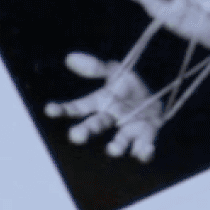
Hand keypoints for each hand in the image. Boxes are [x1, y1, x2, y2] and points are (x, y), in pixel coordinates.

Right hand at [46, 51, 166, 158]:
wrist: (160, 92)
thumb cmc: (131, 85)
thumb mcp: (116, 71)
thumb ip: (96, 67)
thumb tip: (70, 58)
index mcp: (101, 103)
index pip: (78, 107)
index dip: (63, 109)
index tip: (49, 109)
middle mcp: (111, 119)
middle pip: (94, 126)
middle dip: (84, 132)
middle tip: (75, 136)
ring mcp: (128, 130)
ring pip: (119, 142)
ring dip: (115, 147)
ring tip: (112, 149)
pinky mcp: (147, 137)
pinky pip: (144, 149)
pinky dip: (144, 152)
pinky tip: (145, 148)